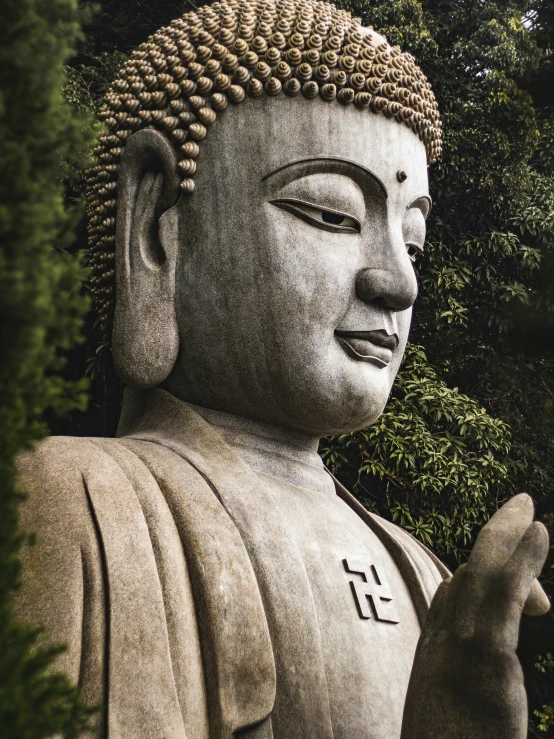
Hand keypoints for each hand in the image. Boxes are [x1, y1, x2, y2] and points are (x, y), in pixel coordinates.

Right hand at [401, 494, 549, 738]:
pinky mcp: (483, 659)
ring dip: (505, 535)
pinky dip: (518, 556)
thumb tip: (484, 685)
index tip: (526, 583)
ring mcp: (457, 649)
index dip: (484, 573)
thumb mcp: (457, 719)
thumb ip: (466, 690)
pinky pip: (498, 592)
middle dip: (496, 543)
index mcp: (437, 661)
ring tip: (528, 509)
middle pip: (464, 578)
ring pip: (478, 573)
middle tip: (524, 512)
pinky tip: (538, 531)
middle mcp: (440, 646)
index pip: (453, 597)